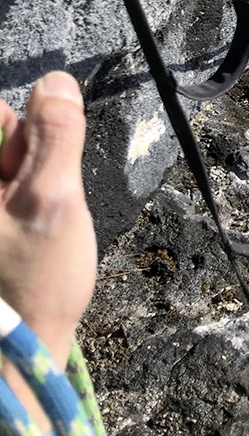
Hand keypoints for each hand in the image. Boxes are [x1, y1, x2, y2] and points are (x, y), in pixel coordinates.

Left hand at [0, 72, 95, 364]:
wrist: (18, 354)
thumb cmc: (33, 286)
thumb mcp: (54, 200)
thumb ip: (56, 135)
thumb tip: (56, 82)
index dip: (26, 134)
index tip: (38, 175)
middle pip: (0, 138)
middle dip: (27, 161)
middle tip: (39, 209)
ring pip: (7, 166)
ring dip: (28, 186)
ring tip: (36, 231)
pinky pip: (8, 194)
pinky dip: (22, 206)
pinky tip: (29, 240)